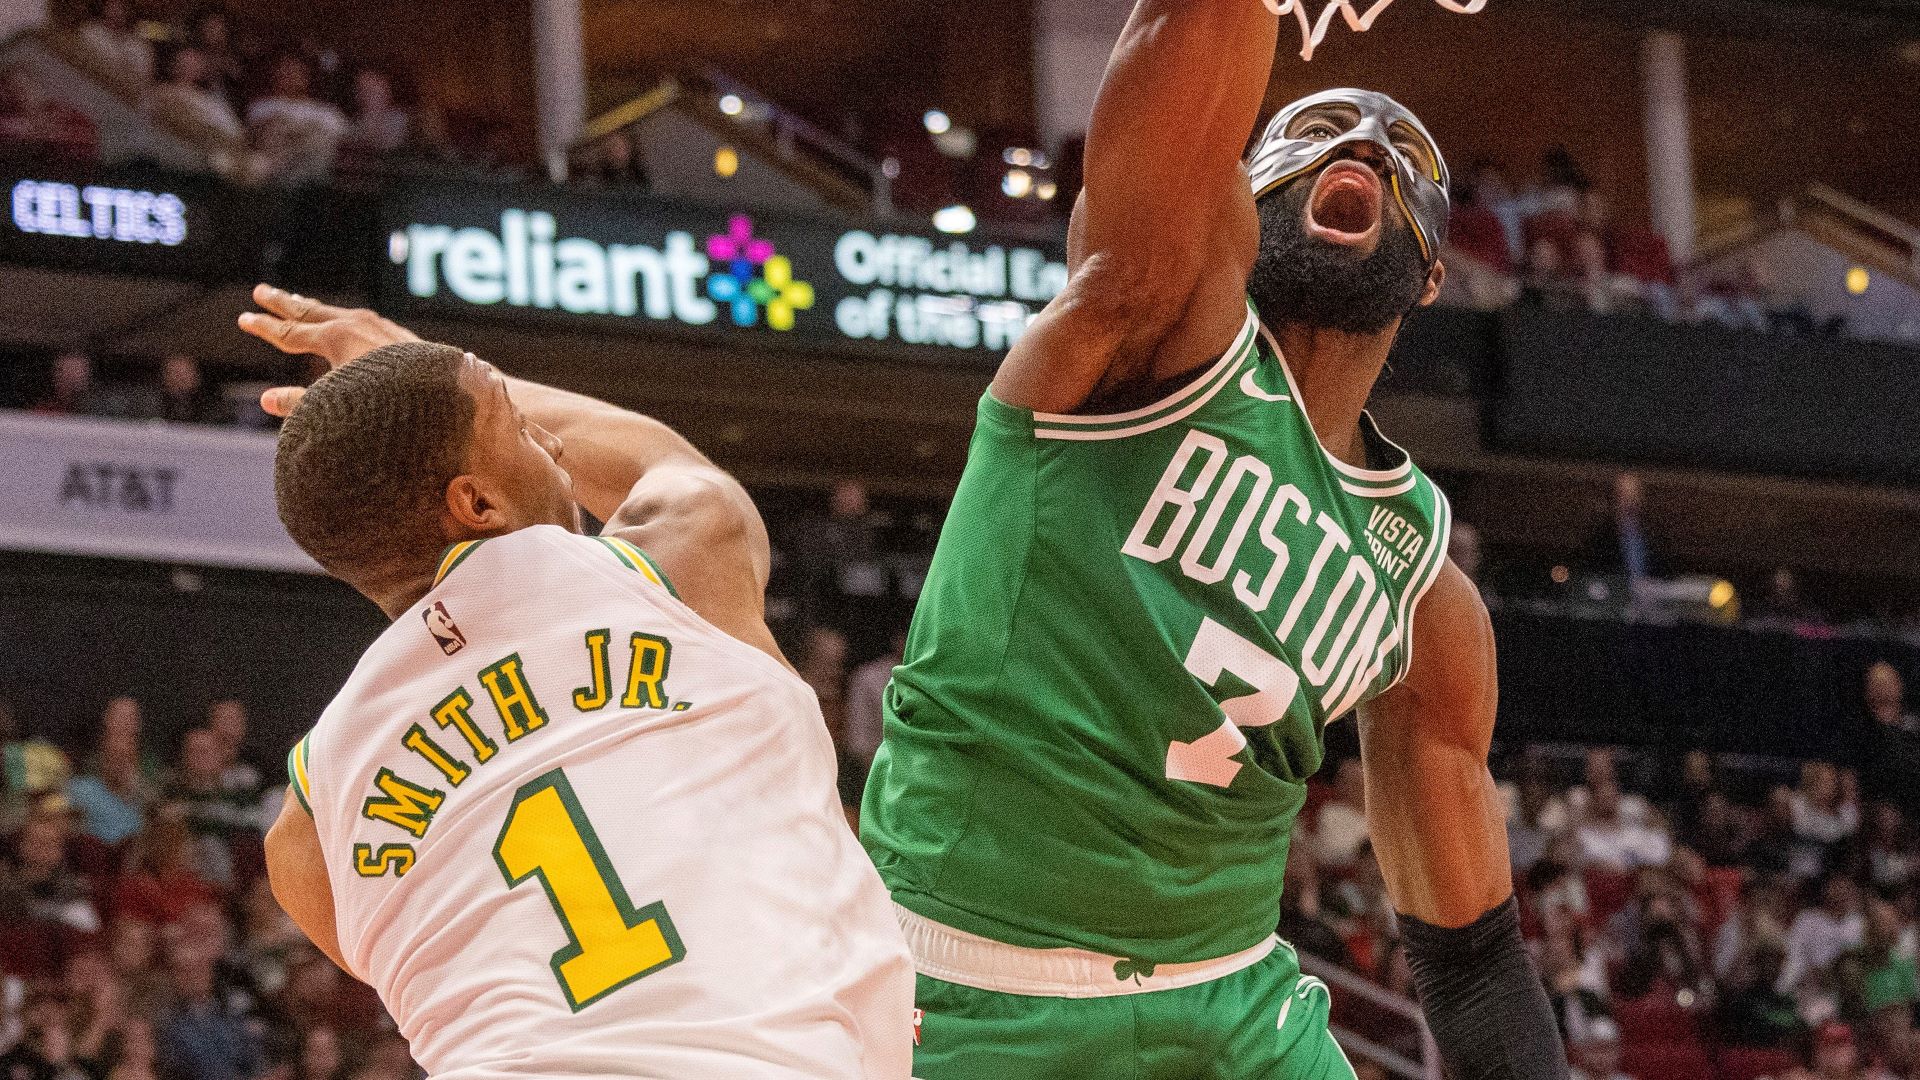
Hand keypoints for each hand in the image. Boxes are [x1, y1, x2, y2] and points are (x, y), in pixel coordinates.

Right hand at [237, 283, 421, 416]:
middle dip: (283, 302)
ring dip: (315, 308)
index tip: (244, 319)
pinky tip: (349, 322)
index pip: (289, 333)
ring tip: (298, 302)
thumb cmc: (387, 405)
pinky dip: (345, 318)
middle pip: (310, 311)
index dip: (264, 327)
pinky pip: (363, 321)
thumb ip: (300, 404)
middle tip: (261, 292)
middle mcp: (357, 325)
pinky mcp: (401, 336)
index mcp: (336, 338)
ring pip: (339, 312)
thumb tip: (267, 398)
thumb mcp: (336, 406)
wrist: (442, 398)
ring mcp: (381, 327)